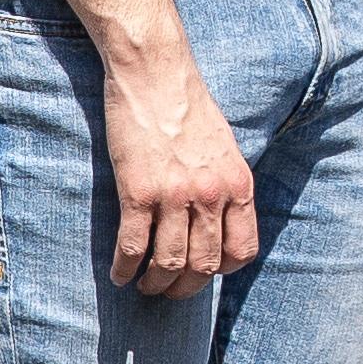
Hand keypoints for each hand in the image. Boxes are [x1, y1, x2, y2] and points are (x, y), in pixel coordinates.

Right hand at [102, 43, 260, 296]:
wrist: (154, 73)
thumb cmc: (187, 105)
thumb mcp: (224, 146)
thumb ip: (224, 185)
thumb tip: (218, 221)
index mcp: (238, 184)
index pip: (242, 250)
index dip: (223, 270)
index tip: (205, 272)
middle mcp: (210, 194)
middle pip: (205, 264)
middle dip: (186, 287)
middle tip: (169, 290)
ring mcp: (174, 195)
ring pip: (169, 262)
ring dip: (156, 284)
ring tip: (145, 286)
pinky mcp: (137, 191)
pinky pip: (133, 246)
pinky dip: (125, 269)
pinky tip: (119, 275)